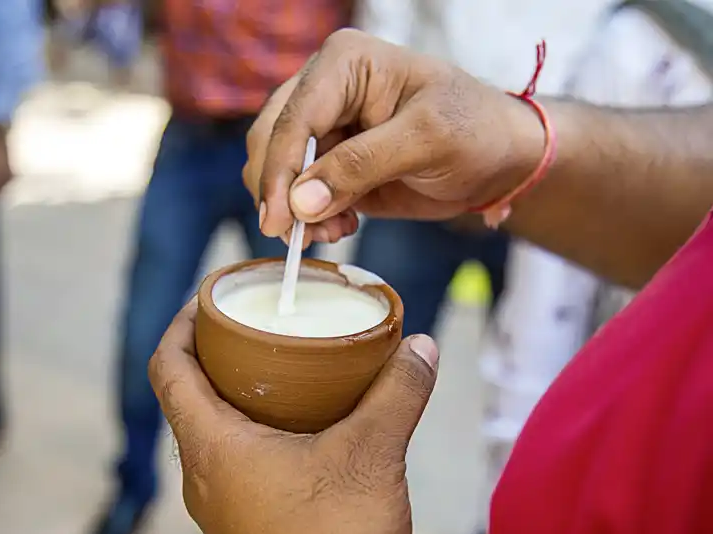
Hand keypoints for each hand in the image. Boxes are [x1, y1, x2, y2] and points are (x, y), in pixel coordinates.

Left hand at [149, 299, 440, 533]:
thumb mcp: (372, 457)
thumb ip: (398, 395)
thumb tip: (421, 348)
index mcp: (212, 447)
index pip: (168, 367)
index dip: (181, 323)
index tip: (209, 298)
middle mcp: (204, 475)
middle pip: (189, 394)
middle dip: (217, 352)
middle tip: (257, 324)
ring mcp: (220, 505)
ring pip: (213, 430)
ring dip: (238, 393)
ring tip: (284, 367)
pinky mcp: (244, 526)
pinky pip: (235, 460)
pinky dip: (256, 429)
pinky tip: (305, 428)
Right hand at [243, 28, 543, 244]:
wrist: (497, 159)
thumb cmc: (474, 130)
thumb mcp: (425, 141)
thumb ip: (361, 166)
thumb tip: (300, 203)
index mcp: (344, 63)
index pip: (295, 117)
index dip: (280, 171)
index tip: (279, 220)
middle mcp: (324, 90)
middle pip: (271, 141)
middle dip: (281, 192)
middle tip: (298, 236)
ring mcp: (325, 129)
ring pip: (279, 172)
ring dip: (295, 210)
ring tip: (332, 231)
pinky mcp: (331, 165)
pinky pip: (300, 195)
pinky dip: (309, 218)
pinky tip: (341, 226)